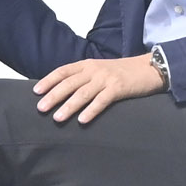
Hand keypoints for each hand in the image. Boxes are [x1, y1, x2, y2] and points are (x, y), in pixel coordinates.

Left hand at [33, 55, 163, 123]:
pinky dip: (91, 110)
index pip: (63, 71)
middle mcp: (94, 70)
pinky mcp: (119, 88)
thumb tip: (61, 92)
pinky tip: (82, 120)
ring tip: (57, 118)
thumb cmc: (121, 72)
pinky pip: (102, 101)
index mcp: (87, 64)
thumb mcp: (99, 70)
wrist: (149, 68)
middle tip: (40, 108)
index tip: (36, 92)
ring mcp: (106, 79)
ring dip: (69, 106)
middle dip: (53, 96)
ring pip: (83, 93)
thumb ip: (82, 77)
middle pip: (69, 83)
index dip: (48, 81)